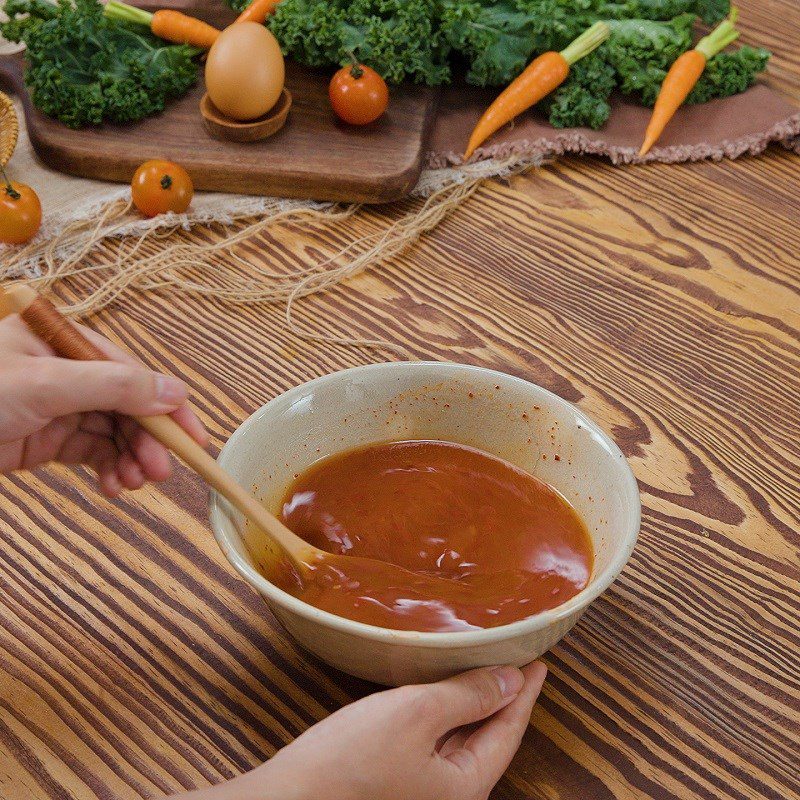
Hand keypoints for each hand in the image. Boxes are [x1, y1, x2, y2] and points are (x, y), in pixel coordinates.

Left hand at [0, 313, 207, 494]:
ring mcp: (56, 408)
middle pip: (127, 406)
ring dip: (130, 460)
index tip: (194, 438)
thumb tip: (174, 391)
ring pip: (112, 433)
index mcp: (67, 344)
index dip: (167, 405)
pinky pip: (90, 454)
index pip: (133, 372)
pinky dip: (107, 471)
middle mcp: (66, 372)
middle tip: (162, 473)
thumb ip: (113, 386)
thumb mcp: (45, 384)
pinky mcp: (44, 441)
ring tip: (135, 485)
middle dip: (148, 440)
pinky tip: (113, 487)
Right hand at [175, 662, 546, 799]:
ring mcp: (421, 789)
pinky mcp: (395, 780)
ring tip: (482, 668)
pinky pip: (434, 742)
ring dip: (473, 702)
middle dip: (503, 696)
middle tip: (515, 658)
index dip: (525, 691)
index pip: (508, 730)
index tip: (539, 661)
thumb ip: (467, 696)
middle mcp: (449, 794)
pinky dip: (443, 713)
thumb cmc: (350, 763)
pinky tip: (436, 691)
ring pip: (460, 739)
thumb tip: (510, 681)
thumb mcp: (416, 716)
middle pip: (488, 737)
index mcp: (465, 787)